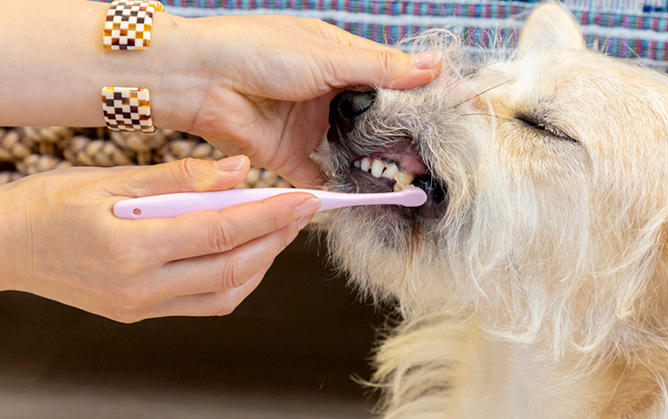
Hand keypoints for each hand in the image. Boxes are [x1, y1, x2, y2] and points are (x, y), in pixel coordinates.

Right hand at [0, 156, 319, 322]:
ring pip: (225, 293)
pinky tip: (243, 252)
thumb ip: (180, 177)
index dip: (271, 215)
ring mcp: (141, 306)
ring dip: (261, 262)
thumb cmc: (48, 205)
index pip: (222, 231)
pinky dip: (235, 280)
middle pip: (233, 268)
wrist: (3, 247)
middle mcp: (140, 286)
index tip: (305, 201)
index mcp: (132, 245)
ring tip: (277, 229)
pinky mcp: (140, 313)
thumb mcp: (110, 178)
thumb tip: (238, 169)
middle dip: (277, 239)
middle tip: (301, 212)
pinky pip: (204, 303)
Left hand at [165, 15, 442, 186]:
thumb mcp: (328, 55)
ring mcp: (312, 126)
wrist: (198, 79)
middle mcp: (330, 94)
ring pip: (355, 149)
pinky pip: (323, 175)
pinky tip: (368, 195)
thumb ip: (381, 69)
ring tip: (410, 177)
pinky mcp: (290, 156)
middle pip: (378, 120)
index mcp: (341, 60)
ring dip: (377, 162)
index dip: (424, 94)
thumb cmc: (258, 50)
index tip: (462, 109)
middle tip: (437, 155)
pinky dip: (342, 187)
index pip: (394, 79)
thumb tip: (435, 66)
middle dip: (404, 136)